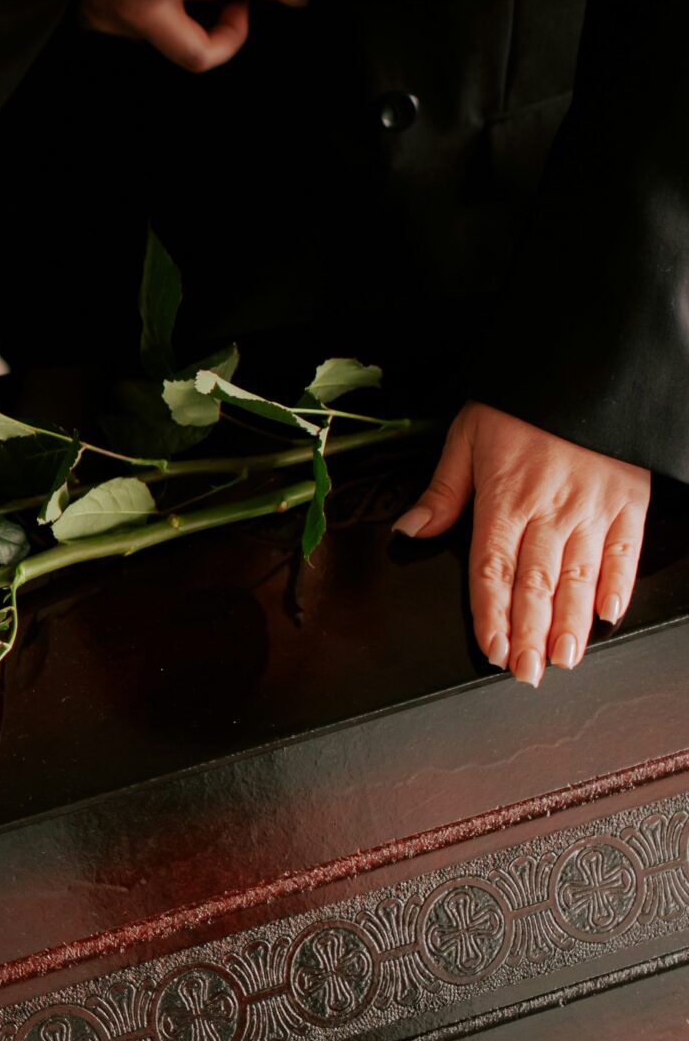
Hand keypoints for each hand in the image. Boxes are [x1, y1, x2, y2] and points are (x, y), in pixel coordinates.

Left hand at [394, 402, 649, 685]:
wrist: (588, 365)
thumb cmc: (523, 400)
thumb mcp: (467, 435)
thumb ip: (442, 490)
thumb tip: (411, 531)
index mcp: (504, 497)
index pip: (492, 569)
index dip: (491, 614)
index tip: (490, 649)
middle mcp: (550, 510)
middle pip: (536, 584)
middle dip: (529, 635)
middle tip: (526, 674)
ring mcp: (593, 508)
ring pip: (579, 577)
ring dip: (569, 623)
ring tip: (562, 660)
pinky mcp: (630, 500)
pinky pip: (625, 551)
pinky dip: (618, 584)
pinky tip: (607, 615)